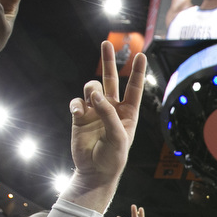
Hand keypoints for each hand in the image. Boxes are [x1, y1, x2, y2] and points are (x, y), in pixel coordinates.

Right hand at [67, 42, 146, 207]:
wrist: (94, 172)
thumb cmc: (112, 158)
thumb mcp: (117, 137)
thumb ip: (108, 114)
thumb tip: (94, 94)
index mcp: (128, 113)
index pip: (133, 88)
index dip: (136, 72)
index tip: (140, 54)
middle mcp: (112, 109)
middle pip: (111, 79)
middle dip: (109, 61)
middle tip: (106, 44)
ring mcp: (95, 111)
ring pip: (91, 88)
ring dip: (91, 90)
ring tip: (92, 101)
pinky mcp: (80, 117)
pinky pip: (76, 102)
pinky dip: (76, 105)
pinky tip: (78, 114)